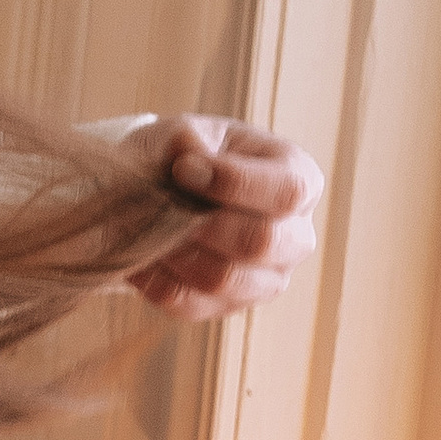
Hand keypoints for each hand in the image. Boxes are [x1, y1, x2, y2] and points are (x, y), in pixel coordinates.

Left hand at [127, 117, 323, 319]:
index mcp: (298, 180)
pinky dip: (156, 277)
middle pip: (262, 242)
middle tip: (165, 202)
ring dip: (177, 251)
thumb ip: (187, 138)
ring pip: (224, 280)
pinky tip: (142, 251)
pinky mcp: (228, 307)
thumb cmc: (183, 155)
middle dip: (204, 222)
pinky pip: (189, 304)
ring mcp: (266, 280)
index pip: (288, 190)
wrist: (158, 193)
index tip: (183, 169)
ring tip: (149, 224)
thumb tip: (191, 153)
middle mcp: (295, 236)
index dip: (234, 182)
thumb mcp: (183, 132)